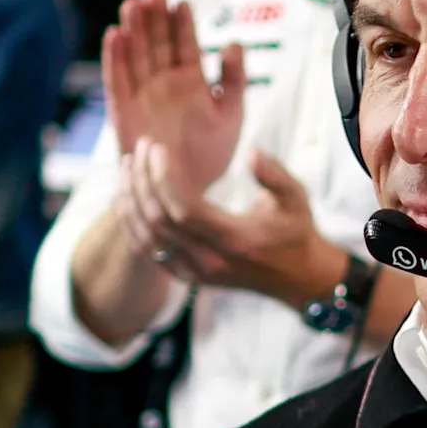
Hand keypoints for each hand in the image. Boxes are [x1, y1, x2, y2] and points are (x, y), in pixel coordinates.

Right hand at [102, 0, 243, 193]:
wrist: (185, 193)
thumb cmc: (210, 156)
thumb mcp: (231, 114)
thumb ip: (235, 79)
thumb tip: (234, 42)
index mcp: (191, 81)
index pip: (185, 44)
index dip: (183, 24)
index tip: (183, 2)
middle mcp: (164, 84)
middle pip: (158, 43)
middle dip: (155, 19)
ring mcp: (143, 96)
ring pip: (136, 56)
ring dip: (134, 31)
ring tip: (133, 5)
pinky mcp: (124, 112)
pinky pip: (117, 81)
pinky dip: (115, 60)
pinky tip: (115, 36)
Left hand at [122, 142, 345, 309]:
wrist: (298, 279)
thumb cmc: (295, 232)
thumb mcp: (296, 199)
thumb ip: (275, 175)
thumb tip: (252, 153)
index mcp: (234, 239)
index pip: (184, 209)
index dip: (163, 177)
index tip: (155, 147)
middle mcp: (210, 261)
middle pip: (160, 220)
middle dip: (142, 180)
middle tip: (138, 148)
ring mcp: (197, 273)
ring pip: (148, 238)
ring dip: (132, 200)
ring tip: (128, 167)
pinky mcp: (189, 277)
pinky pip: (150, 253)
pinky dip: (133, 225)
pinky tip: (128, 198)